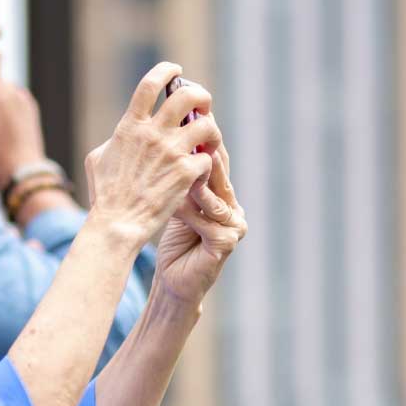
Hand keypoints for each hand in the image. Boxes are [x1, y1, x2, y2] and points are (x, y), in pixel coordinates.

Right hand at [83, 62, 219, 249]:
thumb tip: (124, 132)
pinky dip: (207, 166)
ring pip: (207, 124)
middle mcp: (153, 134)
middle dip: (201, 96)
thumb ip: (115, 139)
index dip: (167, 71)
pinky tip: (199, 176)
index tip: (175, 71)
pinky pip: (208, 158)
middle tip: (202, 107)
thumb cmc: (105, 196)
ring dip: (211, 132)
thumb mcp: (97, 159)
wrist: (117, 224)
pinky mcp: (186, 173)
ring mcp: (172, 152)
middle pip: (188, 95)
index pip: (151, 83)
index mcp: (130, 126)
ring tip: (208, 143)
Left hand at [154, 141, 246, 307]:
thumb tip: (171, 143)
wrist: (174, 283)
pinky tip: (174, 203)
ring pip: (214, 198)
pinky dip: (190, 212)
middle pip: (219, 176)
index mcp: (224, 197)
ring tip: (181, 166)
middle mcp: (234, 209)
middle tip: (189, 137)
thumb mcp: (178, 206)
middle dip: (204, 156)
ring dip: (196, 183)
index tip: (188, 123)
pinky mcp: (226, 244)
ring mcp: (234, 227)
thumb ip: (182, 182)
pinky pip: (207, 221)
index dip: (204, 143)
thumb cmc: (174, 243)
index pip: (217, 163)